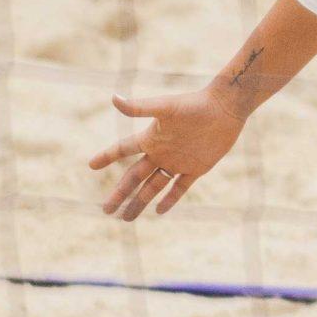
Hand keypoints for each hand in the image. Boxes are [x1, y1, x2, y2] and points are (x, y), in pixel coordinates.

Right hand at [88, 89, 243, 220]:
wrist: (225, 107)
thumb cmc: (194, 104)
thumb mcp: (165, 107)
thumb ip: (140, 107)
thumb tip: (113, 98)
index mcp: (150, 137)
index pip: (123, 149)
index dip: (107, 156)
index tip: (91, 165)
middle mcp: (161, 151)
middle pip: (134, 177)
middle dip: (120, 193)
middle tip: (106, 210)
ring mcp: (177, 161)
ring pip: (153, 187)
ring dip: (140, 202)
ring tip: (126, 218)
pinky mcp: (196, 168)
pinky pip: (179, 188)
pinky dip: (170, 199)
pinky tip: (159, 211)